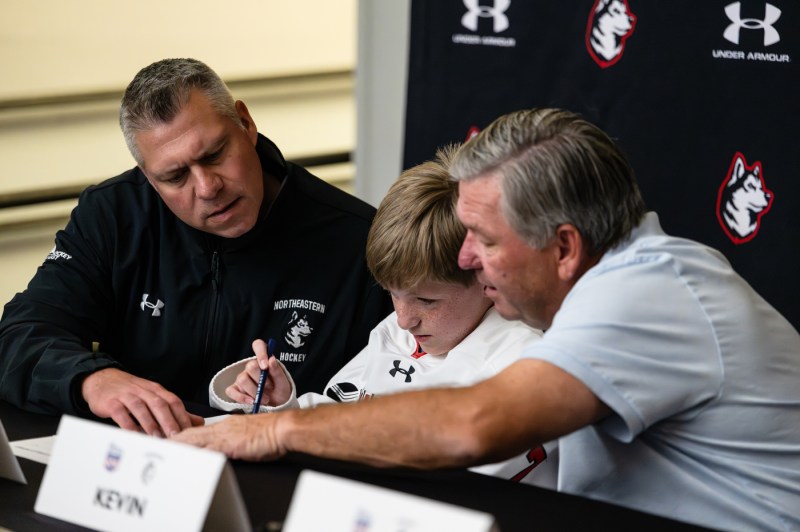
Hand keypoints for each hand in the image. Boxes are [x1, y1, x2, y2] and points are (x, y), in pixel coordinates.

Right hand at [81, 367, 203, 436]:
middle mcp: (143, 391)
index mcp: (156, 389)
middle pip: (159, 404)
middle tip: (175, 436)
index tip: (188, 431)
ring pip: (141, 408)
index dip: (181, 416)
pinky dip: (128, 425)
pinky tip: (134, 435)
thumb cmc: (130, 390)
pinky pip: (121, 414)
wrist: (101, 379)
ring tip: (157, 438)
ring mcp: (126, 395)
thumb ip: (173, 409)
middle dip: (169, 421)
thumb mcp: (152, 395)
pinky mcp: (111, 402)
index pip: (173, 401)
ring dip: (150, 424)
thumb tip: (197, 421)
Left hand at [171, 412, 286, 460]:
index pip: (199, 430)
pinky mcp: (229, 445)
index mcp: (226, 424)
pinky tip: (183, 458)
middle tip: (157, 443)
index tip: (170, 439)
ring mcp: (224, 436)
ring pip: (193, 440)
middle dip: (173, 440)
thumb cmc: (272, 432)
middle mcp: (222, 428)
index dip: (182, 434)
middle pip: (191, 434)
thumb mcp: (249, 433)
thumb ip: (236, 438)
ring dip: (177, 446)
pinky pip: (205, 450)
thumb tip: (232, 446)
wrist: (283, 429)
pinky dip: (192, 454)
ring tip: (162, 450)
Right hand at [224, 339, 291, 406]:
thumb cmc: (280, 391)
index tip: (265, 366)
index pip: (258, 345)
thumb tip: (271, 359)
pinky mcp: (235, 390)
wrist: (277, 406)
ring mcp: (242, 378)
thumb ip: (277, 371)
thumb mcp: (283, 382)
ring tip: (265, 399)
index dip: (260, 353)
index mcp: (264, 360)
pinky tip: (251, 402)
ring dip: (254, 392)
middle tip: (269, 388)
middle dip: (261, 380)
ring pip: (242, 380)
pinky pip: (231, 391)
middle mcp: (251, 367)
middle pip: (250, 367)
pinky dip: (241, 398)